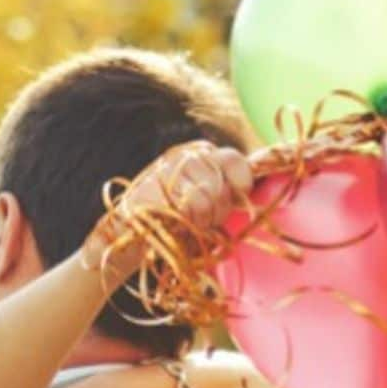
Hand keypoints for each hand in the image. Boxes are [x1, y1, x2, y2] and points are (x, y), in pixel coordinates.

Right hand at [86, 140, 251, 271]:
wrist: (135, 234)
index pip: (234, 160)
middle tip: (203, 219)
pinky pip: (187, 209)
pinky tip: (176, 224)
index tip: (237, 198)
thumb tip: (251, 191)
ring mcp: (166, 171)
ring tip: (188, 223)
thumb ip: (228, 190)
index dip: (241, 184)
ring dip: (202, 221)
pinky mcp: (152, 190)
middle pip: (220, 186)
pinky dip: (187, 223)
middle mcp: (185, 157)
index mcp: (202, 154)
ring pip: (205, 199)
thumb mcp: (208, 200)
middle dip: (218, 211)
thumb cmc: (178, 220)